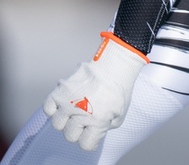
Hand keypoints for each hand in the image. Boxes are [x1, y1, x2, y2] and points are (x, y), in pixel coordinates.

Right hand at [43, 32, 147, 149]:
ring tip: (75, 111)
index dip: (91, 141)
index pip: (86, 144)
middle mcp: (81, 114)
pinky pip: (48, 108)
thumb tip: (94, 133)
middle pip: (70, 135)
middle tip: (85, 120)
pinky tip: (64, 105)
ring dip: (66, 120)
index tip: (92, 135)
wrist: (114, 65)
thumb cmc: (119, 88)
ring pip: (58, 124)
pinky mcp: (60, 91)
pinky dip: (54, 109)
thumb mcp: (120, 113)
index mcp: (98, 121)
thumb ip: (106, 127)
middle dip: (79, 130)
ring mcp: (68, 103)